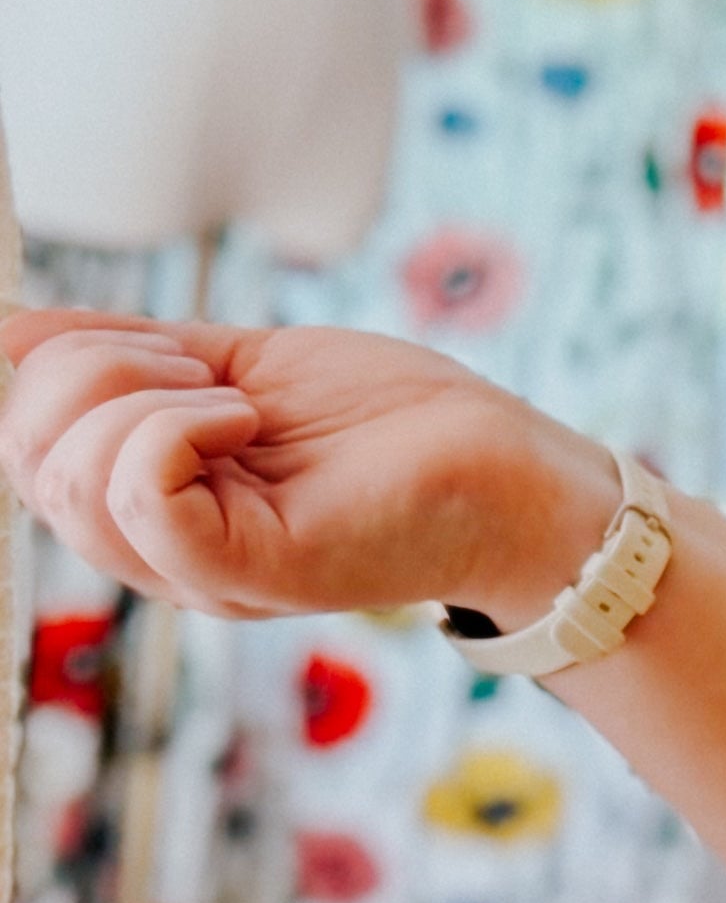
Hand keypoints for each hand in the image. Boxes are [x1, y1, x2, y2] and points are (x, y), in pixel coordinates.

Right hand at [0, 310, 614, 628]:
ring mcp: (200, 572)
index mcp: (149, 505)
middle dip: (94, 371)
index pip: (25, 447)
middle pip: (31, 462)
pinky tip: (248, 421)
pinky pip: (143, 498)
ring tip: (236, 403)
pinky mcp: (248, 574)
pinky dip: (177, 429)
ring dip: (140, 396)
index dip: (62, 369)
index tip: (164, 347)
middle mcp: (162, 553)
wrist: (500, 466)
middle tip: (203, 372)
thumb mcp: (231, 363)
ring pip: (74, 480)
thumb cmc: (387, 422)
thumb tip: (10, 328)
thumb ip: (125, 352)